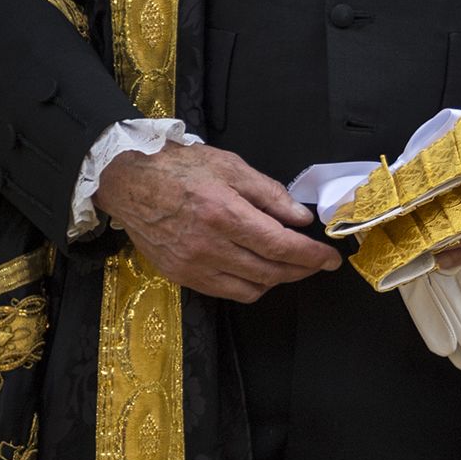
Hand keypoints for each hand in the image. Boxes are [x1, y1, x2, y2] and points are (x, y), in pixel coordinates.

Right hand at [95, 142, 339, 301]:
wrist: (129, 181)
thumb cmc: (181, 167)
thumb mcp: (232, 167)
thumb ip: (271, 195)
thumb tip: (301, 219)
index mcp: (224, 214)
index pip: (280, 246)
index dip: (311, 256)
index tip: (330, 258)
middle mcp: (208, 246)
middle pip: (269, 271)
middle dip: (302, 270)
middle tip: (318, 263)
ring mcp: (192, 266)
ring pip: (250, 288)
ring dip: (278, 280)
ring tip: (291, 266)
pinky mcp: (180, 276)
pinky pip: (226, 292)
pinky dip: (250, 286)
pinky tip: (260, 272)